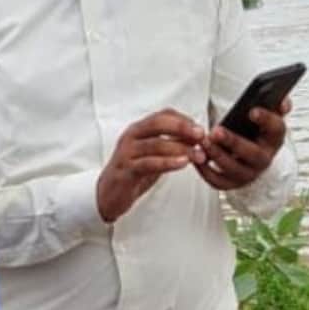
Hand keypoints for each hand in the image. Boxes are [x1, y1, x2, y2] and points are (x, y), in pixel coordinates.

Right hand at [97, 109, 203, 223]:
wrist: (108, 194)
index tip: (200, 129)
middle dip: (182, 128)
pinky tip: (182, 163)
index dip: (183, 120)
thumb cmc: (132, 172)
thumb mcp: (153, 154)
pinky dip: (168, 162)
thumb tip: (195, 138)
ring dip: (181, 148)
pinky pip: (149, 163)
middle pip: (158, 123)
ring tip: (198, 155)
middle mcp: (131, 137)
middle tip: (201, 135)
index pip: (163, 115)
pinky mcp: (126, 170)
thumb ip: (170, 145)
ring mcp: (127, 152)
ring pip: (156, 144)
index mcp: (138, 130)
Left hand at [197, 97, 291, 190]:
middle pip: (253, 154)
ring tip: (203, 142)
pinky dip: (205, 170)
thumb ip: (275, 106)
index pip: (276, 129)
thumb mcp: (267, 118)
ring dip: (217, 155)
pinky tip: (197, 156)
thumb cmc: (256, 133)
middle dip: (234, 142)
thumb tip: (283, 101)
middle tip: (217, 131)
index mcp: (274, 139)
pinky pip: (218, 181)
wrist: (252, 158)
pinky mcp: (232, 183)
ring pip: (233, 169)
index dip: (266, 120)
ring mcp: (249, 173)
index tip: (252, 111)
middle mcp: (264, 159)